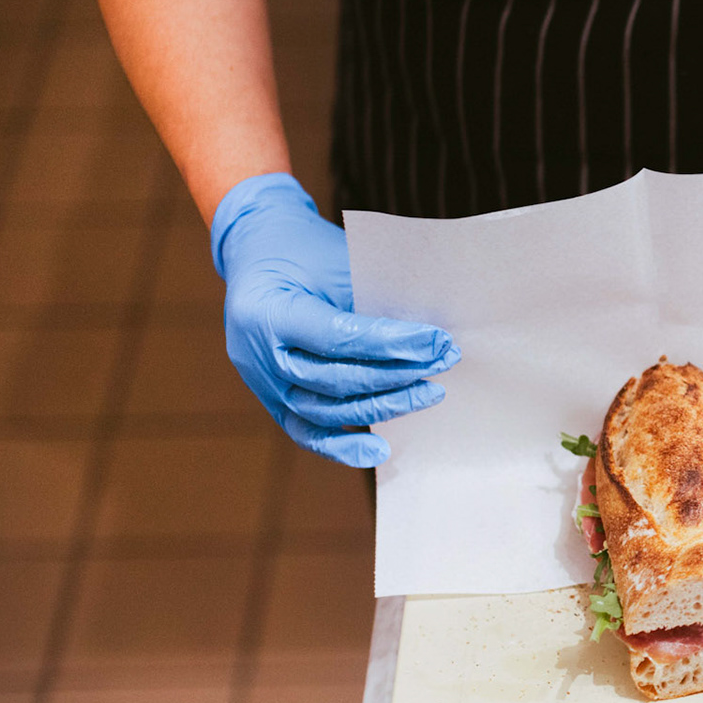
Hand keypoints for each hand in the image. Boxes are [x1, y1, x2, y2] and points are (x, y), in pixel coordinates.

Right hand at [212, 173, 458, 466]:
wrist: (259, 251)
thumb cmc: (306, 252)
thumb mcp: (338, 261)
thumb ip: (373, 303)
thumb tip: (429, 339)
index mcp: (267, 311)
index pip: (337, 337)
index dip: (391, 343)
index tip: (437, 341)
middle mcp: (257, 354)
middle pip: (335, 379)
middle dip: (398, 374)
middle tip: (444, 360)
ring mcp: (262, 383)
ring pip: (326, 410)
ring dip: (385, 405)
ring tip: (431, 391)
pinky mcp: (271, 400)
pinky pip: (306, 432)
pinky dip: (342, 447)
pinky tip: (381, 451)